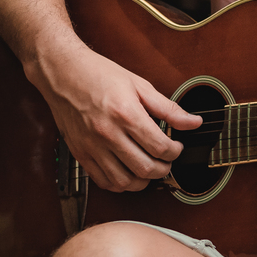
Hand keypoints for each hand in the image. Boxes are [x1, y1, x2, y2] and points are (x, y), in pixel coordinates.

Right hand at [28, 41, 201, 191]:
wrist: (63, 72)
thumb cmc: (99, 74)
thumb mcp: (140, 85)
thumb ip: (169, 108)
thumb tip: (193, 122)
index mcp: (126, 114)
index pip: (159, 147)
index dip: (175, 151)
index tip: (177, 147)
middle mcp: (107, 134)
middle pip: (144, 168)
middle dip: (164, 169)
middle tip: (168, 160)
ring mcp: (91, 146)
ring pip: (123, 181)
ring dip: (143, 181)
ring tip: (150, 169)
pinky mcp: (80, 153)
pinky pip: (102, 181)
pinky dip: (119, 184)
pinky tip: (128, 173)